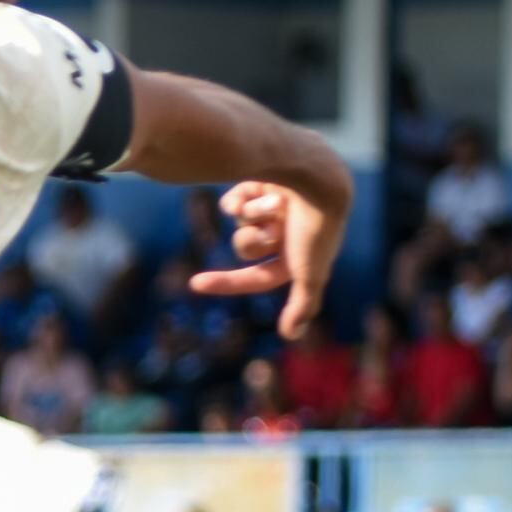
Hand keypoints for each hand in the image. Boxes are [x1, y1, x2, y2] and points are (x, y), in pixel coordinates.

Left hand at [189, 177, 353, 340]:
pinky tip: (260, 188)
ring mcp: (272, 207)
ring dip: (253, 217)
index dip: (226, 282)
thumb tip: (290, 336)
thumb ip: (302, 305)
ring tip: (276, 202)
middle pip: (245, 247)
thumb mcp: (310, 273)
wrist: (317, 175)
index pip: (256, 276)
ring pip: (240, 224)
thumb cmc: (316, 228)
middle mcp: (285, 231)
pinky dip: (241, 198)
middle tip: (272, 230)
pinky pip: (233, 201)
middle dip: (252, 241)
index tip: (194, 284)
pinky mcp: (261, 182)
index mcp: (298, 255)